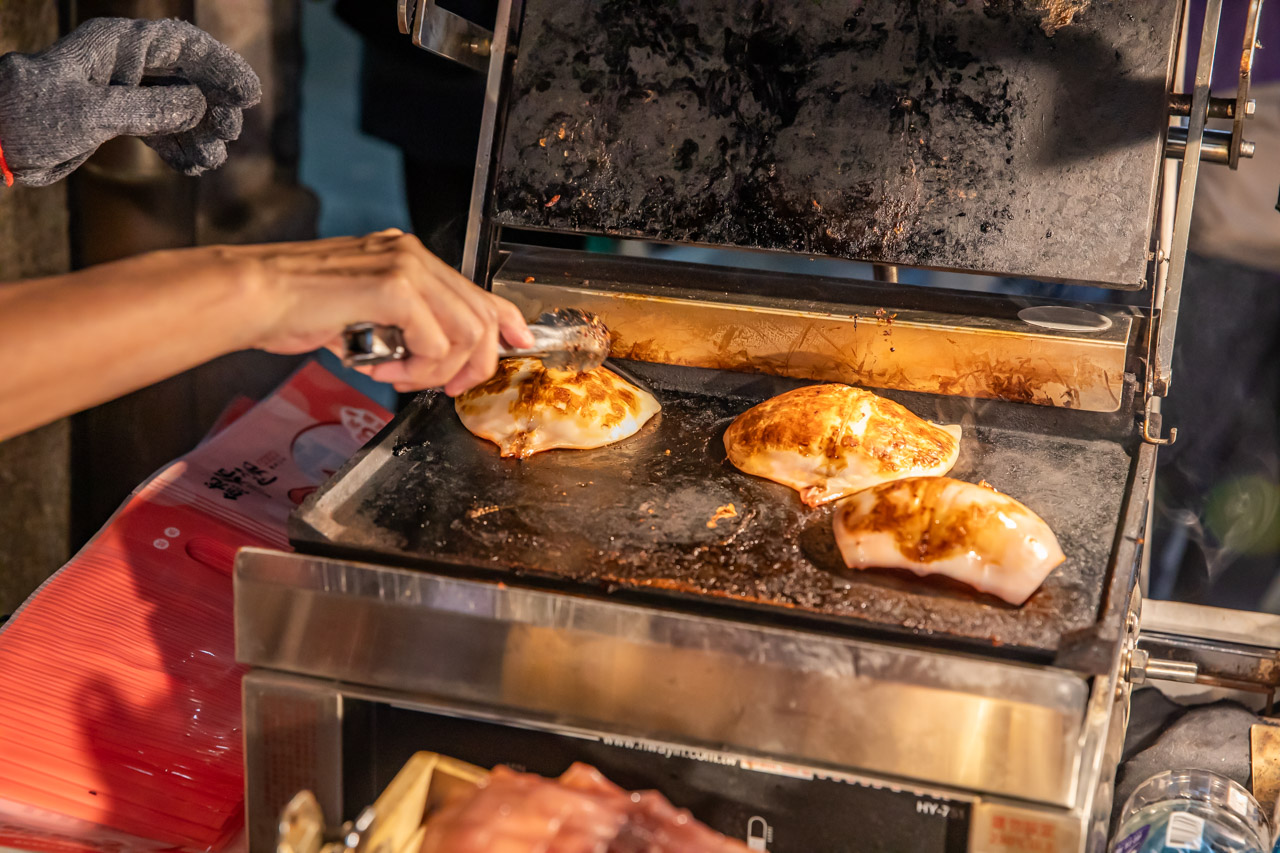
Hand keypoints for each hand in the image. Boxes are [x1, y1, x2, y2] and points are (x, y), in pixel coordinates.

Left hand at [0, 17, 259, 186]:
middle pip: (189, 77)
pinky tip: (194, 167)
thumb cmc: (33, 115)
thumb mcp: (94, 113)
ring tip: (211, 159)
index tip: (249, 96)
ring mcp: (123, 93)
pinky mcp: (117, 121)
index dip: (221, 66)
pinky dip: (180, 149)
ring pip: (180, 108)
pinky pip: (161, 131)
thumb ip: (150, 109)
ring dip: (201, 134)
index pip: (183, 46)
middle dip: (214, 105)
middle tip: (227, 133)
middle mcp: (125, 65)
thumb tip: (197, 106)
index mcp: (117, 46)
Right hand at [234, 229, 534, 395]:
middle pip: (479, 316)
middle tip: (444, 388)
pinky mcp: (394, 287)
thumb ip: (402, 326)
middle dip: (471, 364)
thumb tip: (433, 355)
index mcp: (406, 257)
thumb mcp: (361, 315)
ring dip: (434, 370)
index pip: (475, 289)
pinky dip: (413, 367)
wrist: (253, 297)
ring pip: (462, 334)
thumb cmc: (294, 308)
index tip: (520, 343)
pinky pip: (434, 343)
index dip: (506, 320)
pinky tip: (377, 368)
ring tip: (394, 377)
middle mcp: (412, 255)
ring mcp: (405, 267)